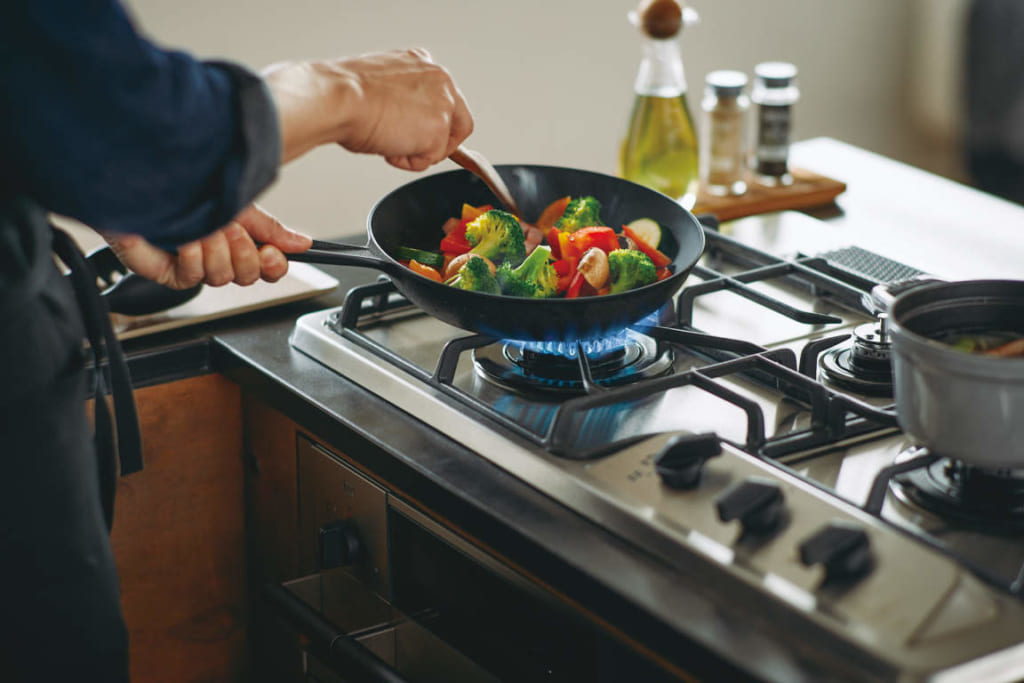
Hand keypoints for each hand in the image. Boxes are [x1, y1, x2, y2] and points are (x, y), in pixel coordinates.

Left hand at [104, 205, 311, 288]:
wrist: (145, 185)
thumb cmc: (188, 190)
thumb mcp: (240, 206)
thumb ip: (272, 228)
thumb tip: (302, 242)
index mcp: (239, 243)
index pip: (268, 269)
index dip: (273, 266)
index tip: (272, 252)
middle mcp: (220, 257)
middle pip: (248, 277)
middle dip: (241, 251)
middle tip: (231, 229)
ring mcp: (197, 267)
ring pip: (222, 277)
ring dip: (214, 248)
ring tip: (202, 227)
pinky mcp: (174, 274)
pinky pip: (194, 276)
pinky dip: (191, 254)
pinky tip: (183, 238)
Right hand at [264, 48, 473, 170]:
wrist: (338, 98)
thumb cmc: (344, 93)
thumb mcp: (379, 87)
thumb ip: (401, 100)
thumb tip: (401, 122)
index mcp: (422, 63)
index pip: (443, 97)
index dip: (431, 121)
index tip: (420, 134)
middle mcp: (439, 79)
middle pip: (459, 121)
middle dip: (438, 142)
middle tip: (414, 150)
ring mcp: (443, 104)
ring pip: (445, 143)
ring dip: (419, 152)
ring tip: (389, 144)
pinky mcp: (439, 129)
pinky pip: (429, 159)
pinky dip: (408, 162)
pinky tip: (387, 149)